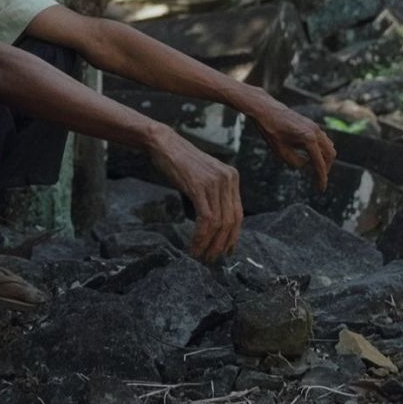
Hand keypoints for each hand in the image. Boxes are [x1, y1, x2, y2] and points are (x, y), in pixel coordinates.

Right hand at [146, 126, 243, 261]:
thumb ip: (215, 194)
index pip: (238, 214)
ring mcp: (215, 182)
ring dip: (209, 244)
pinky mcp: (200, 186)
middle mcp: (228, 179)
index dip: (233, 236)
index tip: (226, 251)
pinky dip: (200, 237)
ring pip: (219, 223)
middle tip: (211, 259)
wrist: (164, 144)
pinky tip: (193, 245)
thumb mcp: (205, 177)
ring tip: (200, 256)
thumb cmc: (180, 162)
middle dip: (222, 244)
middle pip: (232, 221)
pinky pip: (206, 219)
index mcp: (232, 177)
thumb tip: (218, 223)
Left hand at [251, 99, 336, 190]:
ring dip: (324, 158)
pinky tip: (310, 155)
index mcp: (309, 140)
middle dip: (325, 168)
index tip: (321, 190)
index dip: (321, 179)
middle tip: (318, 179)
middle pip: (330, 155)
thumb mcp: (281, 153)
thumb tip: (307, 164)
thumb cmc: (271, 131)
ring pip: (329, 147)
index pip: (319, 164)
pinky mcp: (312, 125)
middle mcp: (315, 132)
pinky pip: (323, 140)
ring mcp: (315, 127)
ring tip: (313, 168)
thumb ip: (296, 162)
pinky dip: (321, 150)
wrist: (266, 110)